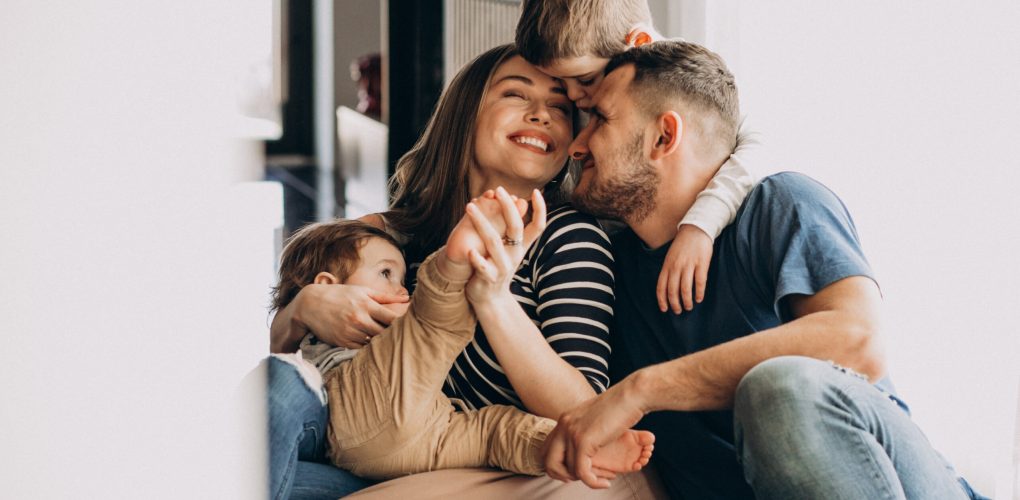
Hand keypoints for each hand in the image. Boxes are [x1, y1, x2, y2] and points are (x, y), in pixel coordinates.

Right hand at [294, 283, 408, 347]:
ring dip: (380, 342)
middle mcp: (359, 319)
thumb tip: (407, 299)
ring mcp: (350, 332)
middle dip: (393, 335)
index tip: (409, 326)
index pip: (392, 319)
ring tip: (387, 341)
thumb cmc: (340, 295)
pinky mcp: (342, 343)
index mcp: (366, 305)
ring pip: (374, 343)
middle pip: (385, 333)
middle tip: (402, 337)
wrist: (310, 304)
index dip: (402, 324)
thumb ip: (385, 297)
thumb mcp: (362, 291)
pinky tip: (370, 343)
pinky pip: (361, 349)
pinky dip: (367, 347)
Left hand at [460, 188, 546, 303]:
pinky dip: (477, 258)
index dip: (540, 210)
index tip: (536, 191)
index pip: (538, 226)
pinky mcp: (489, 278)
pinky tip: (469, 250)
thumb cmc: (496, 266)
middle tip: (499, 189)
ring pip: (494, 242)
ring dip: (482, 223)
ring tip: (469, 207)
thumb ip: (509, 229)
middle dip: (508, 207)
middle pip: (516, 228)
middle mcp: (515, 254)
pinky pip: (484, 267)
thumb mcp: (508, 249)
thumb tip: (512, 201)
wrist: (491, 299)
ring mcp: (503, 267)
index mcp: (521, 246)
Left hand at [544, 378, 647, 487]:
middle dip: (562, 475)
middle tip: (581, 478)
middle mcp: (564, 424)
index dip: (556, 465)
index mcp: (565, 419)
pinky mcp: (584, 441)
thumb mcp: (594, 417)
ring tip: (601, 478)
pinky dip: (593, 483)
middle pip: (548, 461)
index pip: (546, 449)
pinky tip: (604, 483)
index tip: (573, 472)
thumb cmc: (620, 406)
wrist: (632, 395)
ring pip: (568, 469)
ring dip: (585, 479)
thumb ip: (584, 428)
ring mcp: (572, 432)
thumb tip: (583, 444)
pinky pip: (582, 472)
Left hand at [656, 223, 712, 313]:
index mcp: (667, 266)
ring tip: (689, 307)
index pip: (661, 287)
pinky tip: (699, 298)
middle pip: (672, 290)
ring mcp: (688, 265)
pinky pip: (699, 282)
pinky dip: (699, 293)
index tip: (664, 309)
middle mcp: (676, 267)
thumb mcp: (670, 257)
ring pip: (685, 289)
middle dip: (675, 304)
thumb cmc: (683, 245)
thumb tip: (669, 288)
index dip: (662, 300)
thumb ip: (669, 270)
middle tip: (678, 311)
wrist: (696, 229)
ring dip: (686, 301)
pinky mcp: (701, 264)